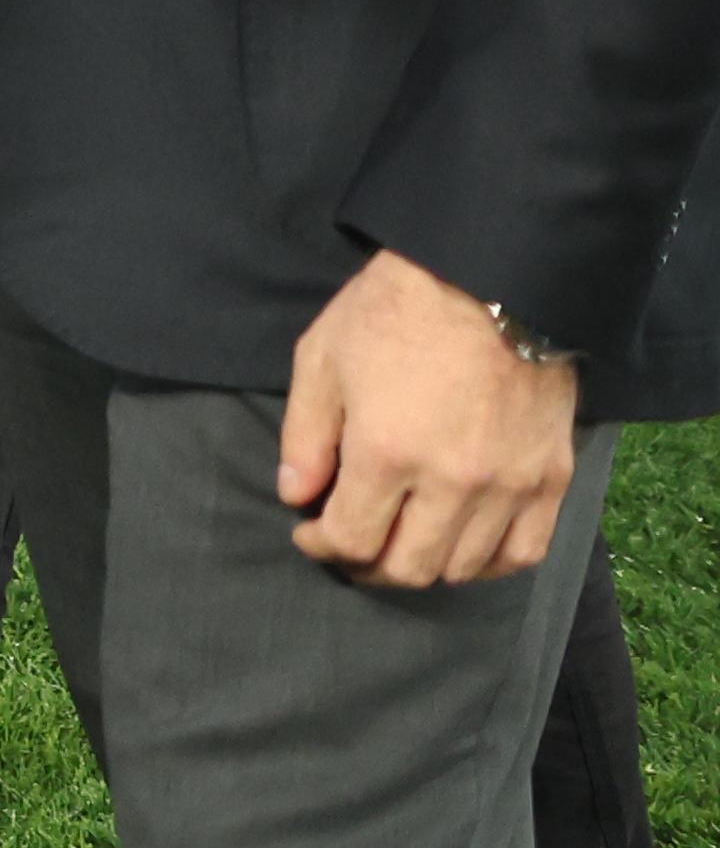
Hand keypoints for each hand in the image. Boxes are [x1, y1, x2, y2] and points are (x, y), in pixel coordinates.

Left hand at [282, 248, 581, 587]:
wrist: (491, 279)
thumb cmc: (394, 311)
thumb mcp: (322, 358)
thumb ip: (304, 436)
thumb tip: (295, 497)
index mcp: (387, 452)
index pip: (352, 539)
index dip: (322, 546)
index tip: (309, 533)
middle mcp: (452, 482)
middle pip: (409, 568)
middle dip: (368, 566)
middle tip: (352, 546)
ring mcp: (509, 485)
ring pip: (464, 568)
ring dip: (426, 566)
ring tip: (402, 543)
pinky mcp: (552, 478)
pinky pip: (524, 552)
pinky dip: (489, 563)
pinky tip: (463, 547)